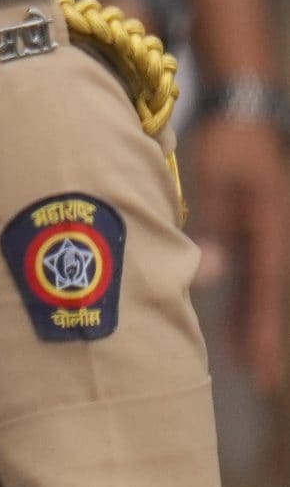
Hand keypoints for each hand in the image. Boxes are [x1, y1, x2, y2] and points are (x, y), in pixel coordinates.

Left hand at [185, 112, 289, 392]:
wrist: (242, 106)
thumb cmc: (226, 138)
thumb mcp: (214, 176)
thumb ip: (213, 223)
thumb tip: (212, 273)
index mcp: (269, 227)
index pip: (266, 288)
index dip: (261, 328)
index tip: (261, 368)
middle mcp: (273, 235)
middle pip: (268, 294)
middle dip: (263, 336)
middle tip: (262, 381)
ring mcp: (265, 232)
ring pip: (260, 286)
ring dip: (253, 320)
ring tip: (248, 363)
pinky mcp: (251, 226)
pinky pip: (250, 269)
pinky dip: (243, 296)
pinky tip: (231, 319)